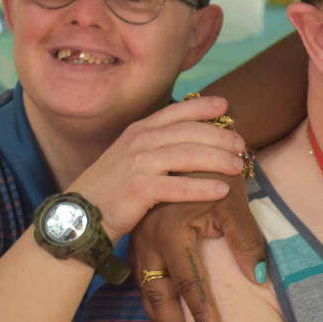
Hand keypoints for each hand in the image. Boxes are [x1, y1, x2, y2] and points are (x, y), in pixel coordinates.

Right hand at [66, 95, 245, 241]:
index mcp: (139, 130)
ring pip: (188, 155)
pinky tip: (222, 190)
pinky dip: (202, 188)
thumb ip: (157, 144)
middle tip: (242, 145)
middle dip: (220, 136)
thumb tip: (193, 139)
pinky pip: (178, 186)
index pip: (176, 112)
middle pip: (189, 132)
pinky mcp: (138, 189)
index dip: (202, 107)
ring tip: (239, 166)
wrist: (80, 215)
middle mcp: (139, 141)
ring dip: (218, 159)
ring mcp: (138, 163)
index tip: (226, 106)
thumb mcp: (132, 157)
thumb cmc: (113, 188)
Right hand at [129, 176, 265, 321]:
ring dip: (156, 321)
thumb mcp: (233, 202)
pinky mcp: (138, 239)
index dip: (200, 311)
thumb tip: (260, 278)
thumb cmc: (214, 171)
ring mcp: (139, 240)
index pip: (188, 282)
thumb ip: (246, 241)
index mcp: (169, 231)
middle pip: (158, 295)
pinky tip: (156, 319)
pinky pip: (142, 278)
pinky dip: (150, 302)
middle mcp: (148, 240)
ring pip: (145, 290)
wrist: (184, 142)